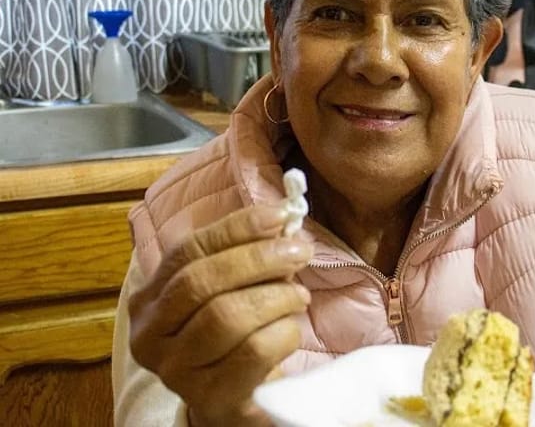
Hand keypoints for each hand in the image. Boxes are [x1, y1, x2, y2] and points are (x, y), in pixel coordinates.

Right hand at [128, 205, 313, 426]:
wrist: (234, 404)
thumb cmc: (233, 337)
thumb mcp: (230, 291)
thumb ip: (242, 255)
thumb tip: (278, 219)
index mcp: (149, 299)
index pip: (189, 251)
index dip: (236, 228)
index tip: (279, 216)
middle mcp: (150, 336)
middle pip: (202, 281)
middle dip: (258, 259)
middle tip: (299, 252)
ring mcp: (175, 371)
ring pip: (226, 316)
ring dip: (275, 297)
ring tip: (299, 297)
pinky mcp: (210, 398)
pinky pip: (253, 352)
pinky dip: (282, 333)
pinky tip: (291, 331)